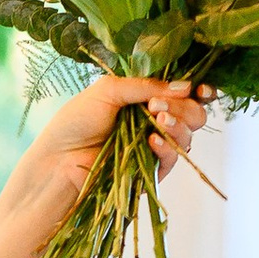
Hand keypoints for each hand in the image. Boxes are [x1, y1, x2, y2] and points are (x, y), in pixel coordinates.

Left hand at [10, 74, 207, 229]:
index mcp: (147, 98)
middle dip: (183, 107)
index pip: (184, 93)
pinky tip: (153, 139)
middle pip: (193, 114)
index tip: (200, 88)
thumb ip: (146, 86)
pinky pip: (172, 159)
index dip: (199, 90)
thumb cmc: (76, 121)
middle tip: (158, 106)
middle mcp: (155, 121)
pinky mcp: (149, 171)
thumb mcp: (109, 89)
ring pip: (188, 136)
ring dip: (178, 124)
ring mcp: (154, 147)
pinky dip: (167, 147)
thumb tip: (186, 87)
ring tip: (157, 119)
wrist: (58, 159)